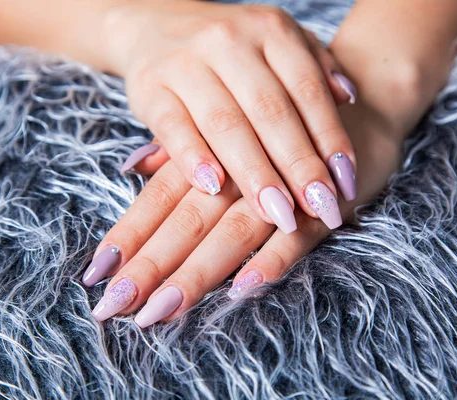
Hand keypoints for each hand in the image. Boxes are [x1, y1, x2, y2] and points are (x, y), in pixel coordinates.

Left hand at [82, 99, 403, 326]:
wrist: (360, 102)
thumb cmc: (280, 127)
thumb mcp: (226, 132)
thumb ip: (181, 153)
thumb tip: (133, 167)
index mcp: (208, 154)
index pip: (158, 200)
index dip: (127, 237)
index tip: (96, 275)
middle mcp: (237, 170)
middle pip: (185, 221)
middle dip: (150, 265)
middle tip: (114, 307)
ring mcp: (281, 187)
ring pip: (232, 230)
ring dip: (197, 271)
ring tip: (163, 308)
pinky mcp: (324, 202)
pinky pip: (297, 234)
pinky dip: (272, 258)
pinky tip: (244, 285)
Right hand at [109, 0, 358, 233]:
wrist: (159, 26)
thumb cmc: (230, 48)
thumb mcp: (277, 41)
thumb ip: (315, 66)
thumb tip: (348, 98)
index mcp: (270, 30)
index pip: (307, 90)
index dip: (329, 139)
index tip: (345, 184)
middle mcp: (228, 41)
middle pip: (270, 111)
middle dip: (297, 166)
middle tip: (319, 209)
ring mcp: (185, 63)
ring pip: (226, 124)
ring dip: (254, 173)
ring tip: (277, 212)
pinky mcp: (149, 88)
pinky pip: (173, 127)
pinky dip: (193, 157)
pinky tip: (213, 187)